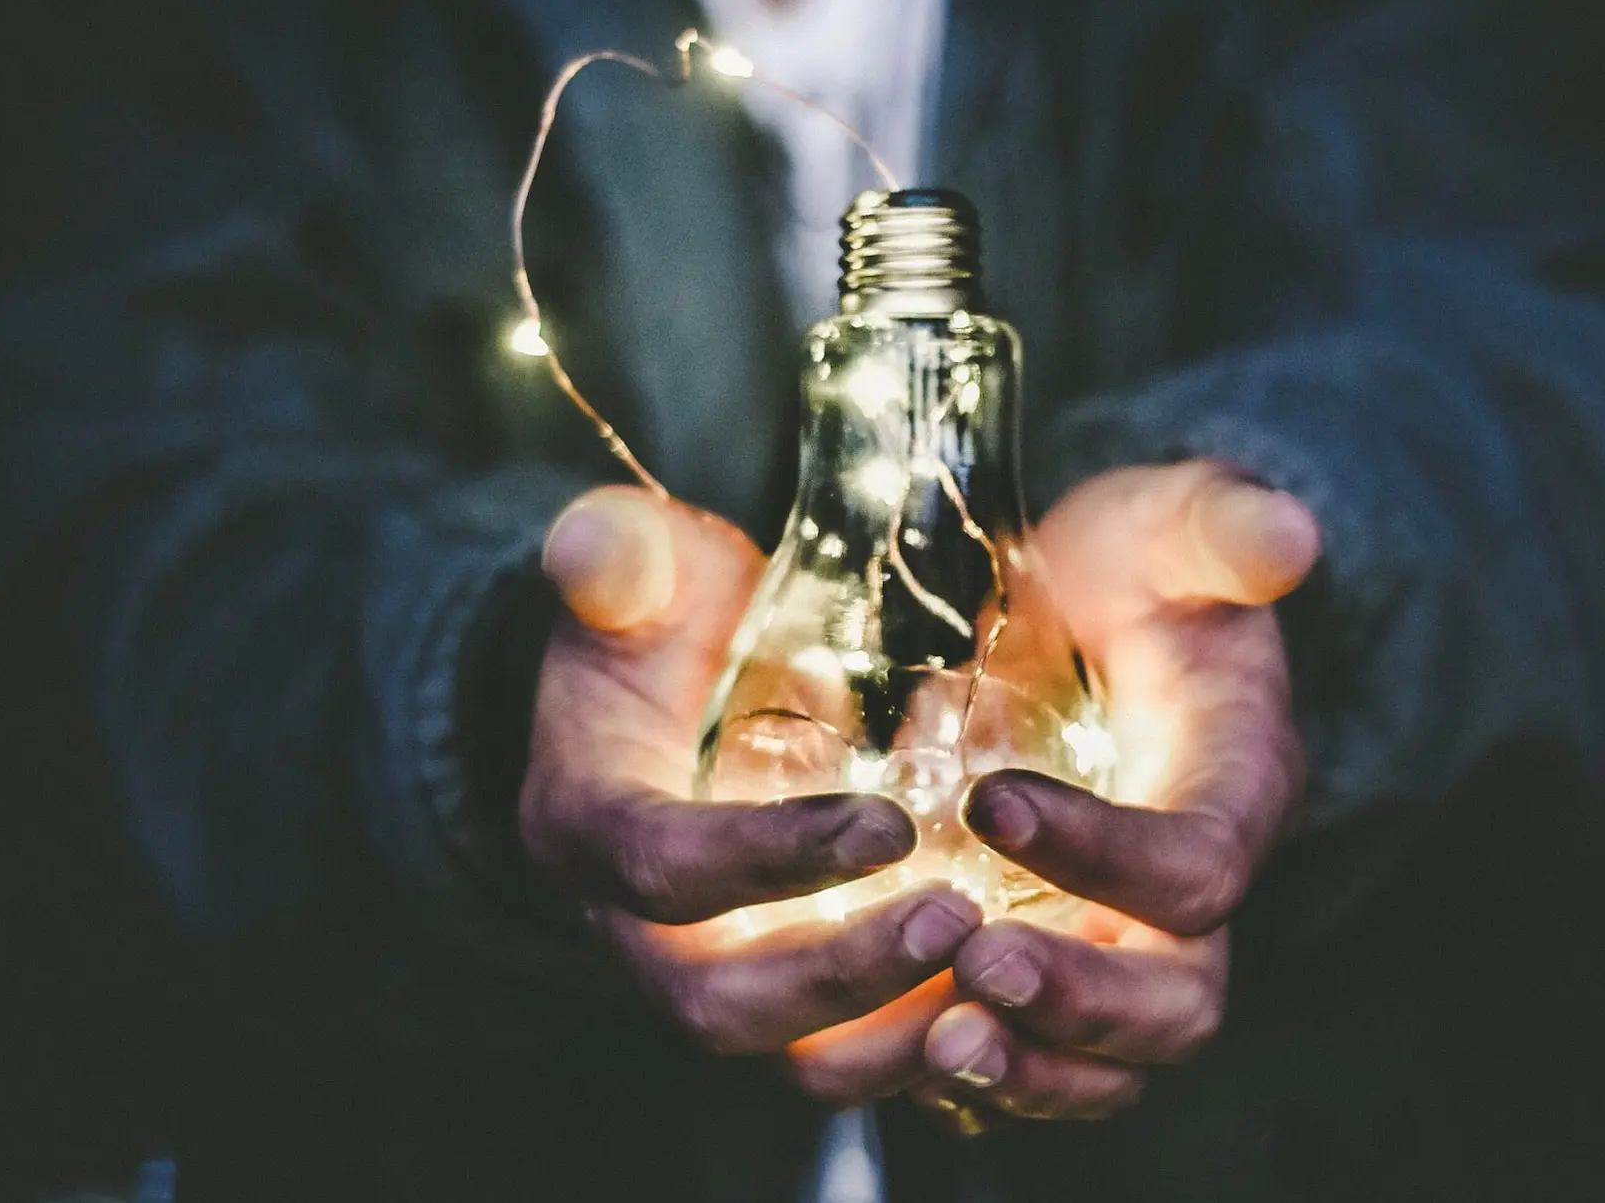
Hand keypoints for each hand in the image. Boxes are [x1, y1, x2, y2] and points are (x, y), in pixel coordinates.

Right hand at [523, 486, 983, 1104]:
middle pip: (720, 1003)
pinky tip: (1017, 1005)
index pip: (662, 867)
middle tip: (959, 919)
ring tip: (1004, 978)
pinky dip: (929, 1048)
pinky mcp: (786, 997)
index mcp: (587, 825)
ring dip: (896, 1035)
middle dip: (841, 976)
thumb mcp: (638, 569)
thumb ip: (618, 555)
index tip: (888, 824)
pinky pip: (850, 1057)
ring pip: (791, 1058)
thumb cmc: (662, 618)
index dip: (768, 859)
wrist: (671, 687)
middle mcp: (636, 929)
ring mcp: (714, 973)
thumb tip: (593, 546)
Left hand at [917, 461, 1320, 1124]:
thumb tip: (1288, 533)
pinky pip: (1032, 1062)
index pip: (1197, 864)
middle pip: (1176, 1001)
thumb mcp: (1167, 525)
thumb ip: (1220, 527)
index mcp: (1234, 791)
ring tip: (937, 1044)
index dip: (1106, 852)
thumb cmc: (1130, 571)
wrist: (1084, 618)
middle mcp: (1188, 895)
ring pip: (1108, 1064)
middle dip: (1082, 1001)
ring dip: (1028, 1070)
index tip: (990, 801)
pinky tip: (893, 1048)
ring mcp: (1120, 944)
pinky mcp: (1052, 965)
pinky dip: (975, 1078)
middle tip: (975, 965)